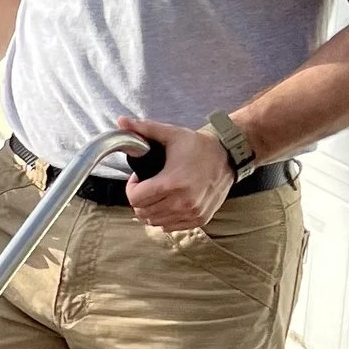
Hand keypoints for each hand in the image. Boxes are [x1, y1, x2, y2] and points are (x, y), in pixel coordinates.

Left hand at [120, 115, 231, 231]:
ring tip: (158, 193)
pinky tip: (169, 202)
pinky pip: (170, 227)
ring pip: (154, 222)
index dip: (131, 188)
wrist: (228, 156)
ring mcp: (192, 213)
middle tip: (147, 185)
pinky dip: (164, 218)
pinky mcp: (200, 219)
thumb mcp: (171, 134)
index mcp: (172, 182)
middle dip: (139, 199)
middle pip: (143, 212)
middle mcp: (183, 201)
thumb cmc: (198, 145)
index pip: (135, 199)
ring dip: (151, 209)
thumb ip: (144, 129)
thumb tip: (121, 121)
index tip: (139, 179)